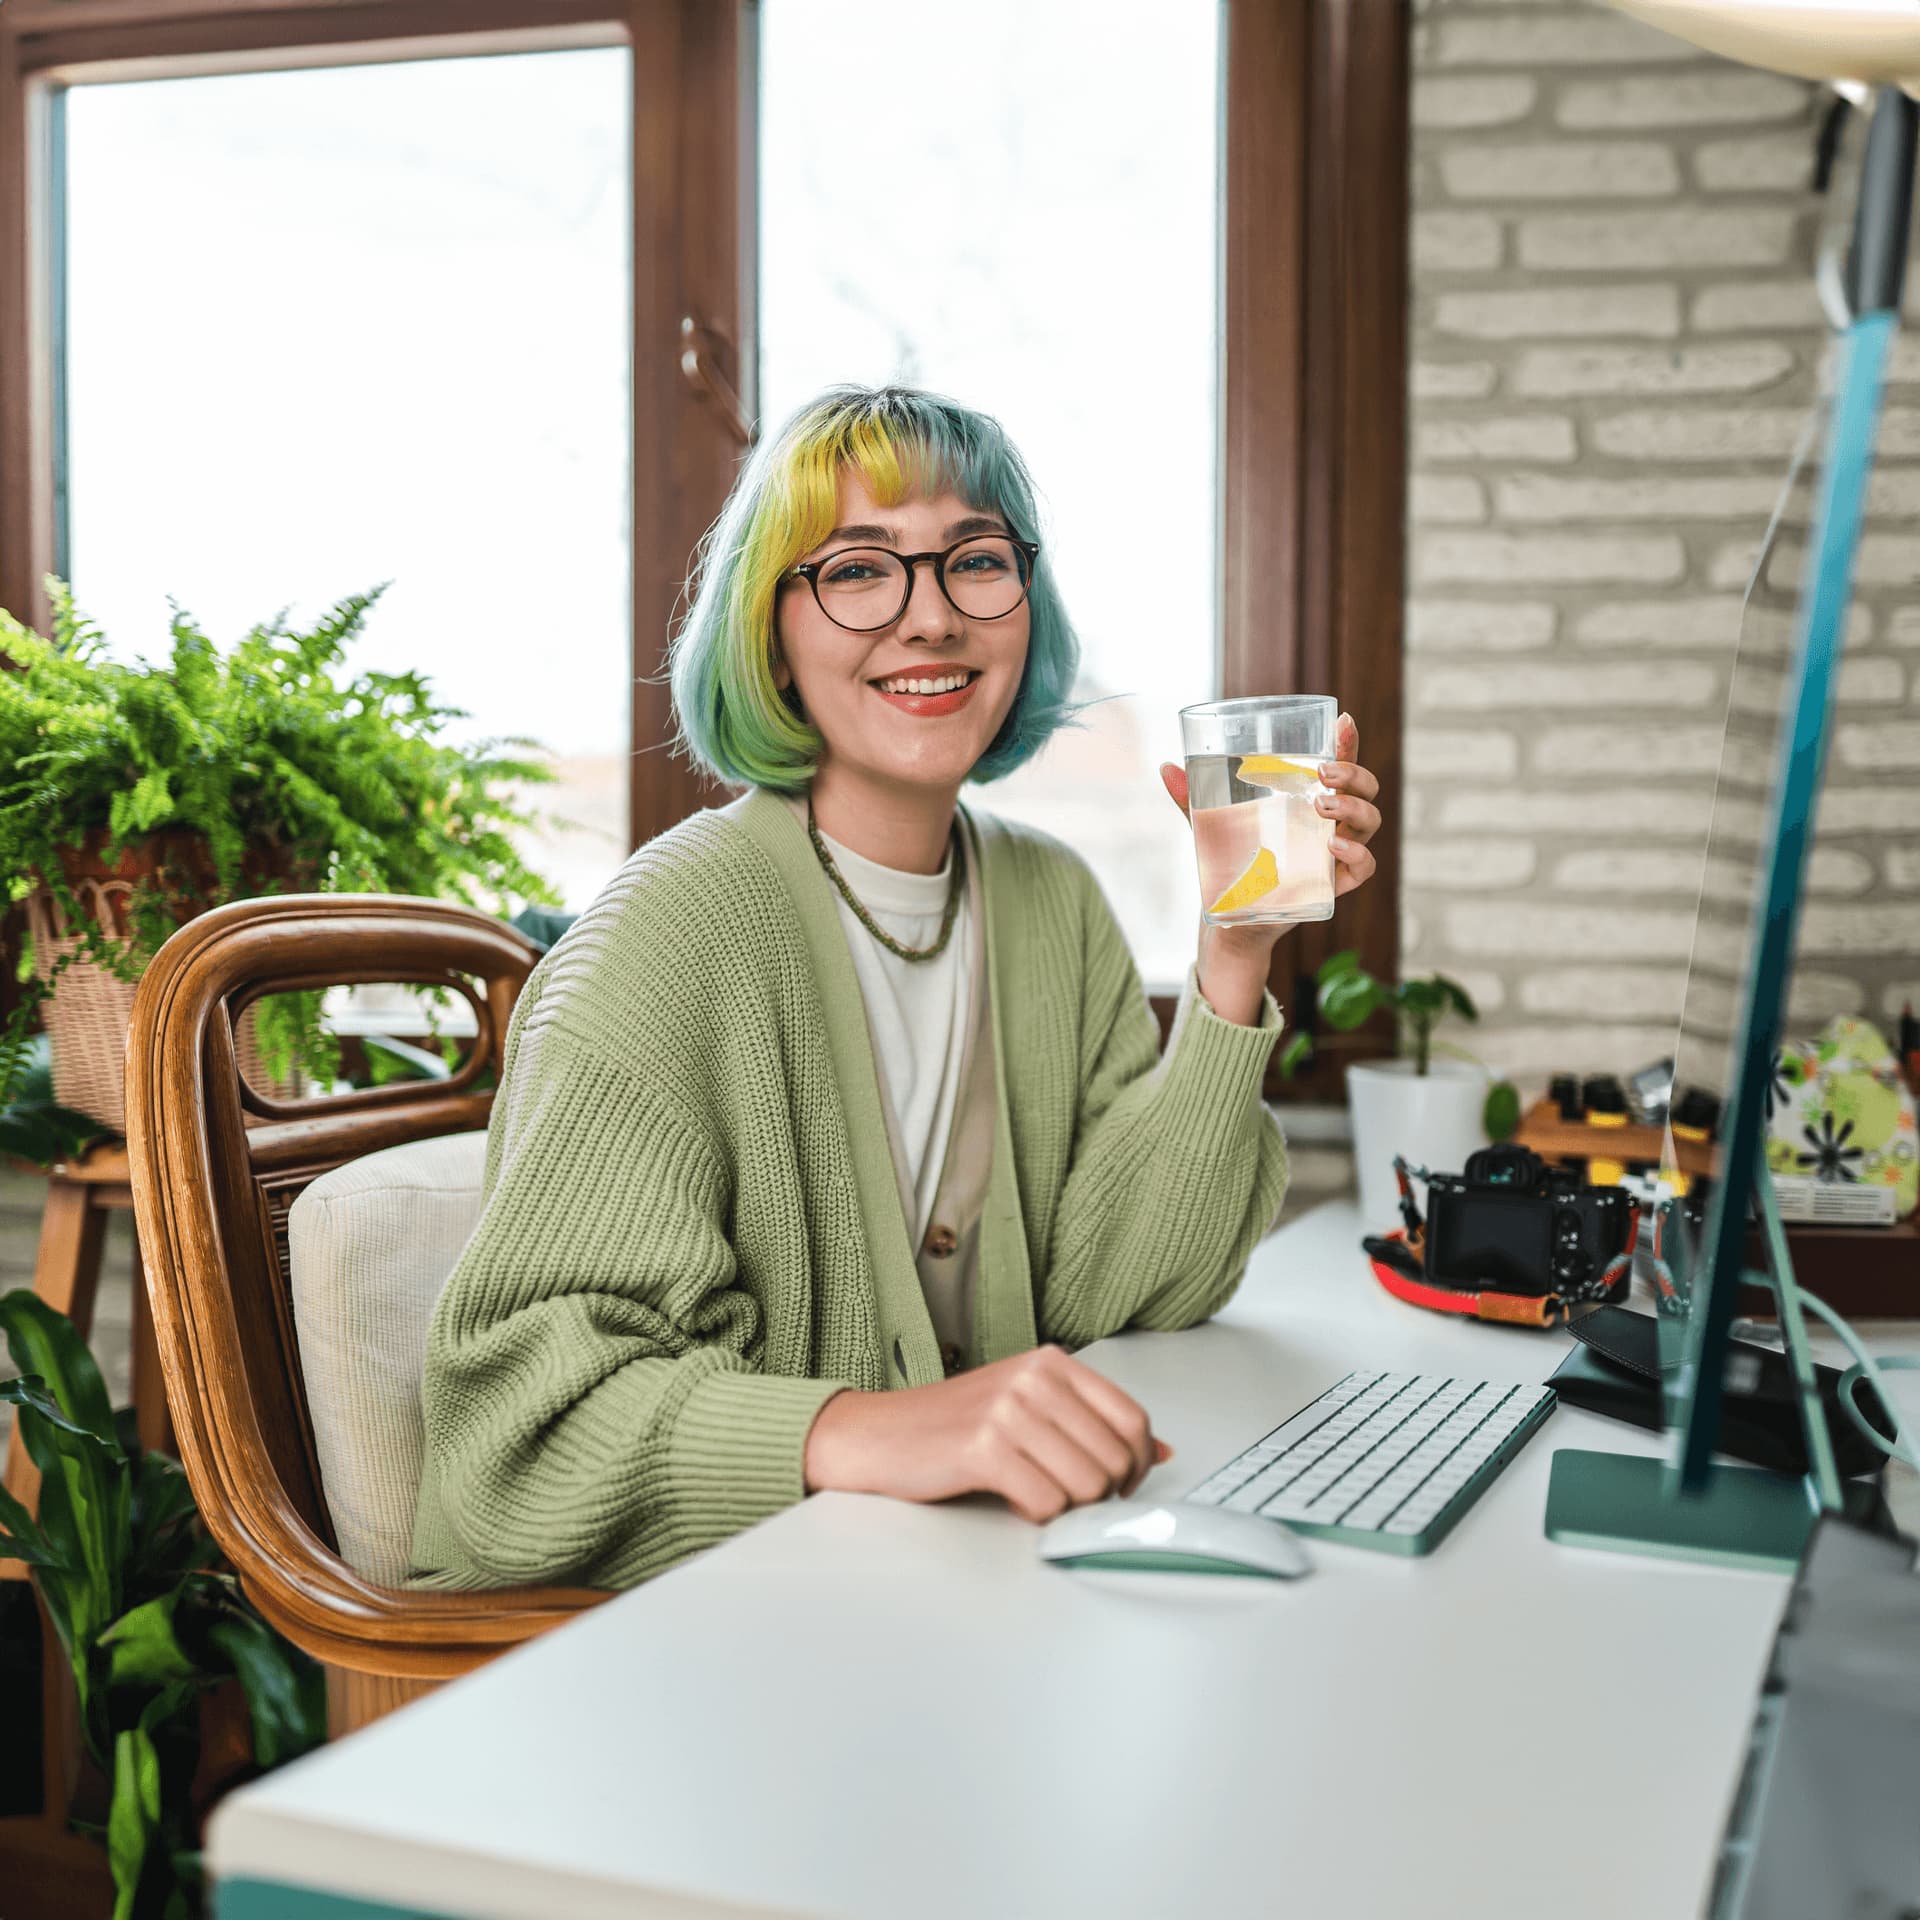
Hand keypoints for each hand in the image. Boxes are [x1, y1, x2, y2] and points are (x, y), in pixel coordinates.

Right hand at [803, 1345, 1173, 1523]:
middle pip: (1115, 1459)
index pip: (1133, 1419)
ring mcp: (1009, 1410)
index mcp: (1051, 1362)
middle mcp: (1034, 1378)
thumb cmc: (951, 1426)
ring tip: (1035, 1495)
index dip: (1136, 1465)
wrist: (876, 1435)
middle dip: (1099, 1494)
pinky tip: (1013, 1501)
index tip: (1120, 1485)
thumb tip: (1160, 1452)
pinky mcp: (984, 1448)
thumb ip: (1089, 1423)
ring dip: (1067, 1507)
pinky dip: (1037, 1516)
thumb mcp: (1027, 1407)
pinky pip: (1047, 1503)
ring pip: (1086, 1485)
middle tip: (1066, 1497)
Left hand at [1160, 710, 1382, 1025]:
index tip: (1343, 722)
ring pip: (1370, 821)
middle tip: (1322, 774)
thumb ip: (1191, 799)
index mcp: (1307, 799)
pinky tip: (1334, 847)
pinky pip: (1364, 868)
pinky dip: (1357, 854)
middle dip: (1352, 774)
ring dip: (1353, 808)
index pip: (1338, 765)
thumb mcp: (1210, 827)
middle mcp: (1330, 823)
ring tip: (1323, 808)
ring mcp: (1336, 853)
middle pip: (1365, 789)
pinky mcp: (1334, 885)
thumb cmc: (1231, 864)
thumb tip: (1165, 766)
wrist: (1230, 920)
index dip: (1347, 742)